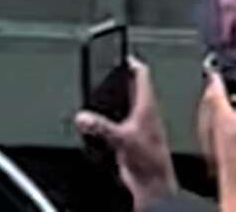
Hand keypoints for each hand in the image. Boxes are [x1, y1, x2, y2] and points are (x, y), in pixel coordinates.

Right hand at [75, 58, 178, 211]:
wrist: (152, 183)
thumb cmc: (149, 159)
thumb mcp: (122, 138)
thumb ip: (100, 127)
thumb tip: (83, 117)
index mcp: (147, 105)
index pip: (142, 74)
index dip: (132, 62)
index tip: (123, 54)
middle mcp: (144, 112)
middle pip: (132, 88)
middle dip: (120, 79)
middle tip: (108, 69)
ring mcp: (138, 125)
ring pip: (125, 104)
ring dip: (115, 99)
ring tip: (101, 91)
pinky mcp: (130, 138)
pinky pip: (118, 122)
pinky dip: (109, 118)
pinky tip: (99, 121)